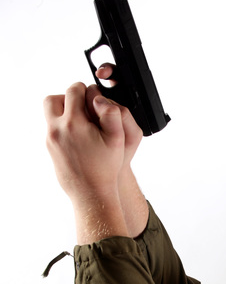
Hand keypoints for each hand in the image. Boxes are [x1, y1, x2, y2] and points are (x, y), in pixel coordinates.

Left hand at [43, 82, 141, 242]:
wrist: (91, 193)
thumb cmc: (106, 168)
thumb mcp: (118, 138)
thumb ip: (111, 113)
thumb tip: (99, 97)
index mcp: (73, 123)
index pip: (74, 91)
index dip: (86, 90)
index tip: (93, 99)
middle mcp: (57, 129)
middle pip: (54, 99)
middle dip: (69, 98)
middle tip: (83, 107)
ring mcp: (51, 140)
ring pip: (50, 114)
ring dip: (64, 112)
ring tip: (81, 123)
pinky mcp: (50, 149)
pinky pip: (52, 129)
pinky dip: (63, 127)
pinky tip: (78, 138)